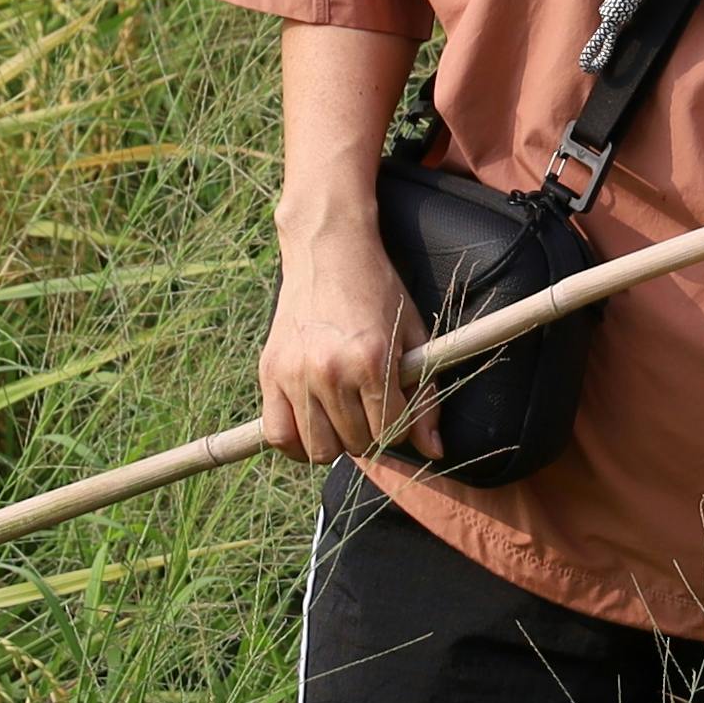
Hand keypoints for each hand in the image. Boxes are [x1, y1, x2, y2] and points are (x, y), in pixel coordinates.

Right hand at [255, 223, 423, 463]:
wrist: (329, 251)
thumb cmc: (377, 292)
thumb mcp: (412, 338)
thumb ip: (425, 397)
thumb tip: (434, 451)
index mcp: (371, 361)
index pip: (391, 431)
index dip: (399, 426)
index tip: (395, 408)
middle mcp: (330, 371)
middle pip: (357, 443)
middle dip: (369, 433)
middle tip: (368, 407)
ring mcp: (295, 374)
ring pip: (319, 448)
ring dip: (336, 441)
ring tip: (341, 417)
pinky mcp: (269, 373)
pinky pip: (278, 436)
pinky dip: (295, 444)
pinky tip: (310, 429)